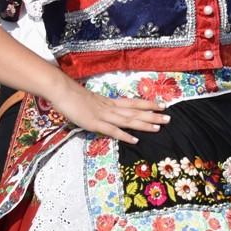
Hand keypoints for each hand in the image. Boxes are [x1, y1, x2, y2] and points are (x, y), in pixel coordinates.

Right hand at [47, 83, 169, 143]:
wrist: (61, 90)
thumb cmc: (72, 96)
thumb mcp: (90, 101)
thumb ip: (100, 107)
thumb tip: (107, 112)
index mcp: (109, 102)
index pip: (133, 103)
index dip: (148, 104)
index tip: (162, 105)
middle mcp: (110, 108)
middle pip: (135, 112)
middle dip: (153, 115)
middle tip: (169, 118)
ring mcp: (103, 116)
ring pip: (128, 120)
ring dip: (144, 124)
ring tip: (159, 127)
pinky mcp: (95, 123)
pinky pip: (112, 130)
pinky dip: (124, 135)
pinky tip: (135, 140)